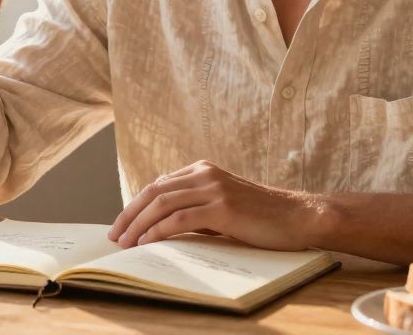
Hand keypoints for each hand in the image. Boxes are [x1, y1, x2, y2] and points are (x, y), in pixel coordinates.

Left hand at [107, 160, 323, 250]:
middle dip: (129, 214)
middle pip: (154, 191)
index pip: (159, 185)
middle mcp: (205, 174)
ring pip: (162, 203)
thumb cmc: (261, 217)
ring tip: (125, 243)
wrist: (297, 216)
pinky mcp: (222, 207)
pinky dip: (159, 230)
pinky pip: (180, 218)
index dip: (136, 205)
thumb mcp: (223, 206)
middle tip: (114, 235)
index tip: (122, 224)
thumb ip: (195, 208)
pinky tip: (147, 242)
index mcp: (203, 170)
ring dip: (138, 224)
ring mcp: (213, 188)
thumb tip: (162, 226)